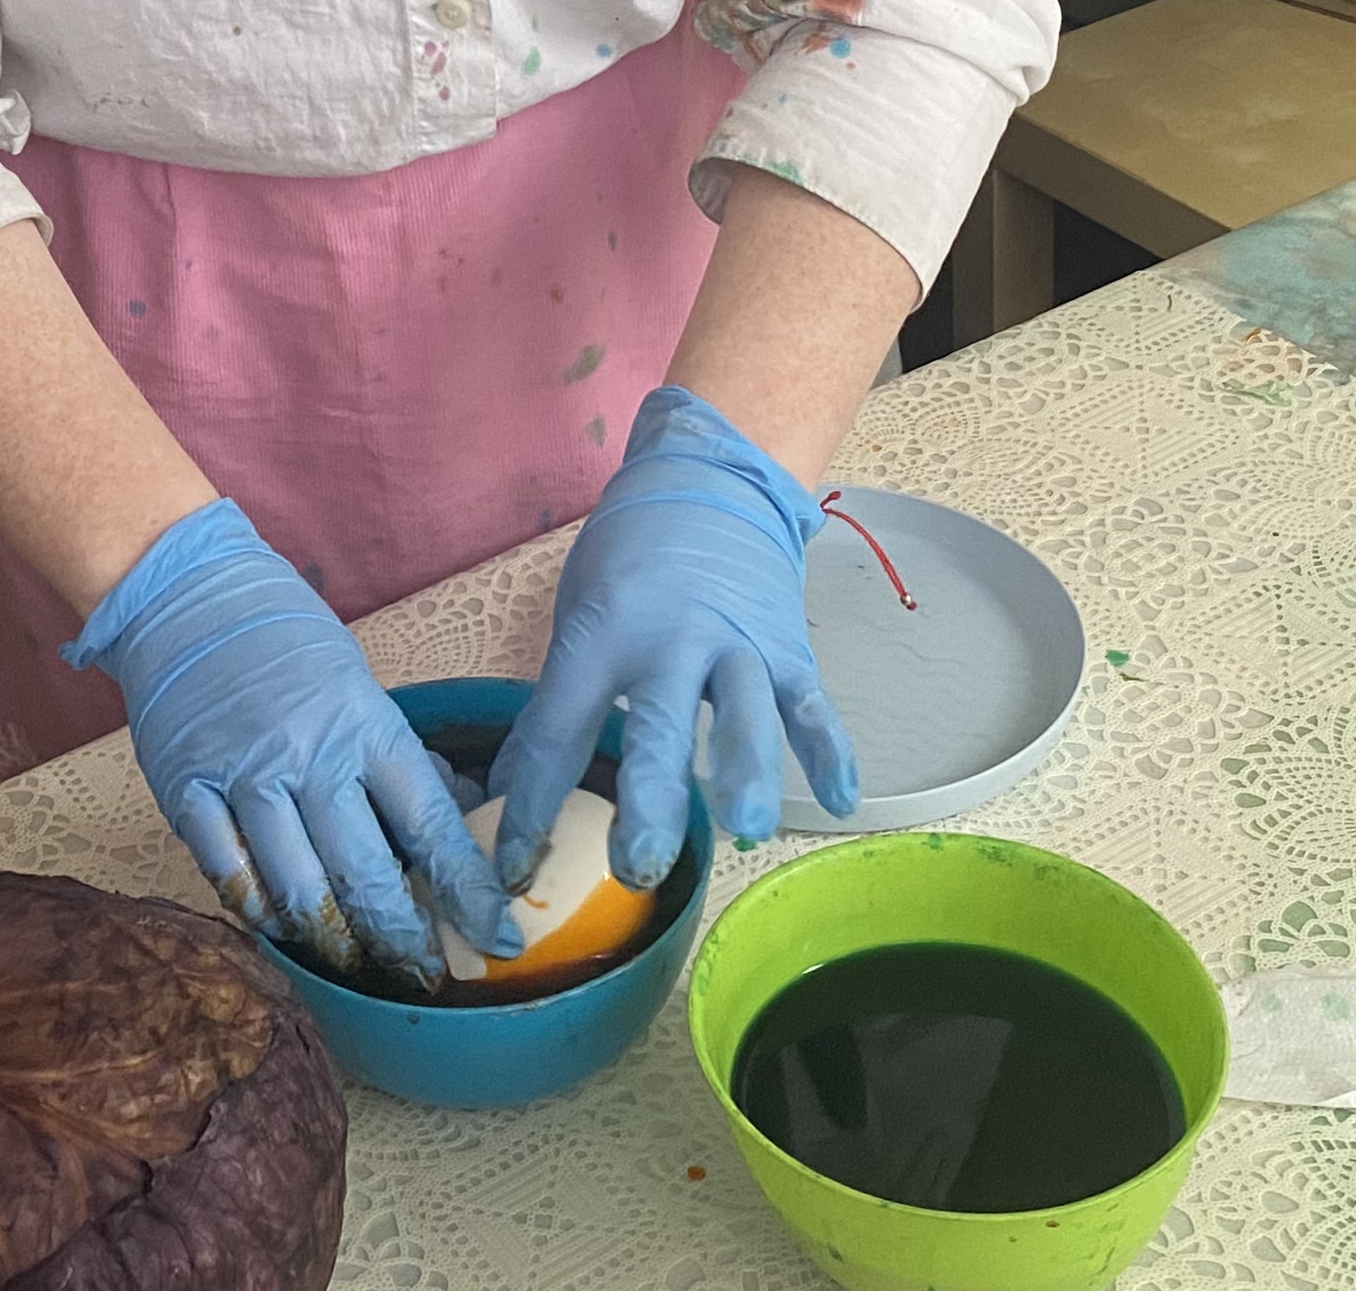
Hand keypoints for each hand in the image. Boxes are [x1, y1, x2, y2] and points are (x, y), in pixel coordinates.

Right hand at [66, 499, 521, 989]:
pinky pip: (228, 876)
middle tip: (423, 974)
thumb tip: (452, 818)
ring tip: (356, 961)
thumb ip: (396, 758)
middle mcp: (308, 756)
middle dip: (402, 938)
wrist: (187, 595)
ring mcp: (244, 777)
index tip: (497, 937)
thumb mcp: (358, 685)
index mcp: (365, 725)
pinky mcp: (187, 792)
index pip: (430, 825)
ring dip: (334, 940)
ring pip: (297, 890)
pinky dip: (259, 913)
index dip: (467, 891)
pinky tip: (281, 927)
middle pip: (365, 874)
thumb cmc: (283, 641)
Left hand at [489, 386, 857, 892]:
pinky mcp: (788, 647)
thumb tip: (519, 794)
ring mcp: (736, 644)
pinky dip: (831, 750)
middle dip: (649, 800)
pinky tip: (841, 800)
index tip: (515, 872)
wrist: (705, 482)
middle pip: (658, 727)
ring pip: (745, 711)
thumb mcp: (577, 618)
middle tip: (638, 865)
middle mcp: (668, 640)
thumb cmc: (628, 563)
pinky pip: (811, 704)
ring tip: (747, 826)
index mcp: (600, 635)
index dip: (531, 805)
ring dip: (746, 769)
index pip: (557, 730)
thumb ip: (562, 702)